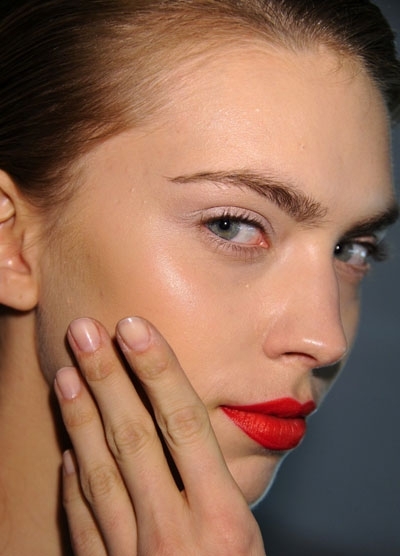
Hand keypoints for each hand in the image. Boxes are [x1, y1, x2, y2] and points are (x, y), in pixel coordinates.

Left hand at [54, 317, 265, 554]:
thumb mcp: (252, 544)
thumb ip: (227, 494)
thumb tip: (198, 437)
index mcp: (222, 520)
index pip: (185, 425)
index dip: (158, 371)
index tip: (135, 328)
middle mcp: (174, 536)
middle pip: (134, 439)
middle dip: (107, 378)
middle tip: (84, 332)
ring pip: (101, 476)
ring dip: (80, 420)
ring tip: (65, 375)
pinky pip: (84, 526)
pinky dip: (74, 486)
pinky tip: (67, 452)